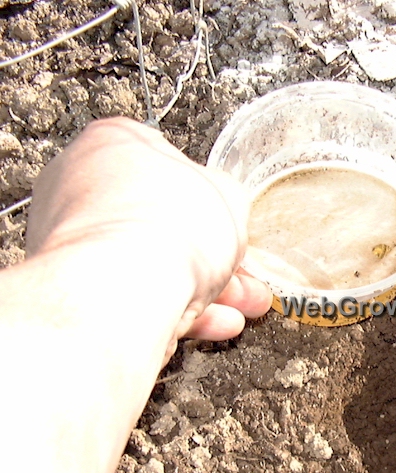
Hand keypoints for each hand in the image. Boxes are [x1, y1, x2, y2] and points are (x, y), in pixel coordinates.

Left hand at [26, 117, 271, 355]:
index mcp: (112, 144)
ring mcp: (72, 243)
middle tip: (243, 274)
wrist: (124, 290)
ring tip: (240, 306)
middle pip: (163, 224)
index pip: (167, 166)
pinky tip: (212, 323)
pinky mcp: (77, 293)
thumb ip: (227, 198)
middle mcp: (79, 187)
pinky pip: (135, 299)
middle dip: (213, 256)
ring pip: (152, 267)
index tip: (229, 224)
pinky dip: (176, 311)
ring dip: (205, 289)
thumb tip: (226, 205)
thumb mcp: (229, 196)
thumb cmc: (165, 229)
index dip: (208, 200)